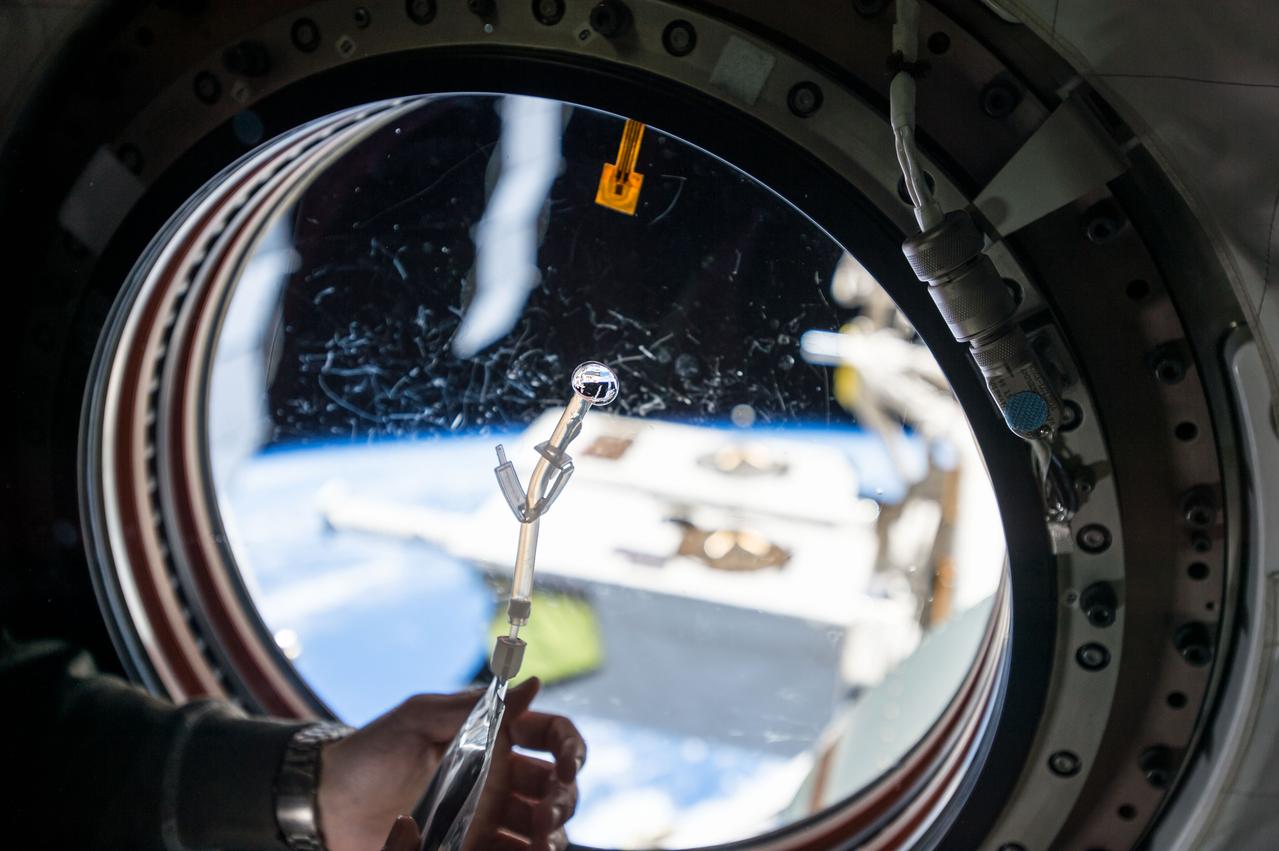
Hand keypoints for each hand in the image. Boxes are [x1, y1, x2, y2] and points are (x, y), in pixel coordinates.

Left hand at [318, 678, 583, 850]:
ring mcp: (485, 818)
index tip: (568, 765)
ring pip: (543, 828)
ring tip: (537, 840)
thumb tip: (532, 683)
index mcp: (493, 739)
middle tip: (545, 814)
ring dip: (552, 834)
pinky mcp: (470, 848)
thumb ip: (475, 707)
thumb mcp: (419, 717)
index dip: (571, 747)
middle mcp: (498, 779)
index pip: (551, 736)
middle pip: (557, 787)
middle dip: (564, 799)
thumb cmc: (371, 752)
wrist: (327, 805)